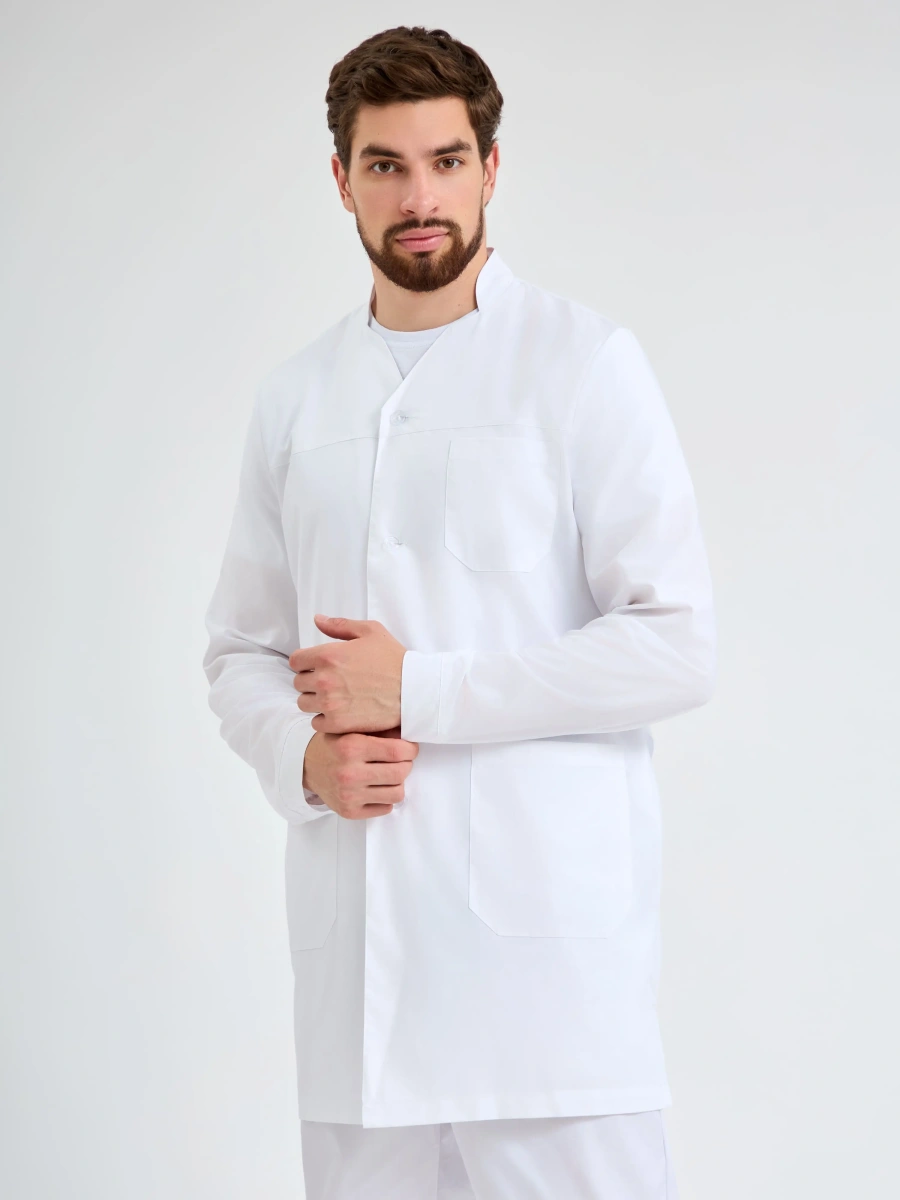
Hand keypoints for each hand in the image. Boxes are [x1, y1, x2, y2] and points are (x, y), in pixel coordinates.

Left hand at [289, 615, 407, 734]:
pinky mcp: (338, 723)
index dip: (305, 663)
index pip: (295, 661)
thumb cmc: (394, 660)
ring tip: (335, 697)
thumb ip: (339, 625)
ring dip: (315, 700)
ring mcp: (330, 703)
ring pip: (304, 703)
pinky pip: (316, 723)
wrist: (414, 690)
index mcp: (328, 655)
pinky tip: (340, 712)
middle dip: (311, 681)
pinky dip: (325, 719)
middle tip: (331, 682)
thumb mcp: (370, 632)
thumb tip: (317, 620)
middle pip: (298, 683)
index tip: (317, 666)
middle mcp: (324, 679)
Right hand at [302, 726, 418, 818]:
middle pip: (400, 773)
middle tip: (401, 761)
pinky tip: (377, 788)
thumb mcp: (352, 729)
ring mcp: (349, 795)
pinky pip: (385, 808)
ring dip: (398, 783)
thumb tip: (410, 736)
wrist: (305, 767)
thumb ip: (380, 731)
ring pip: (397, 794)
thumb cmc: (334, 745)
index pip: (397, 752)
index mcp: (351, 747)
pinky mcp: (349, 812)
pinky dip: (386, 798)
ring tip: (389, 775)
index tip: (410, 748)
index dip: (411, 750)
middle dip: (406, 765)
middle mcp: (349, 773)